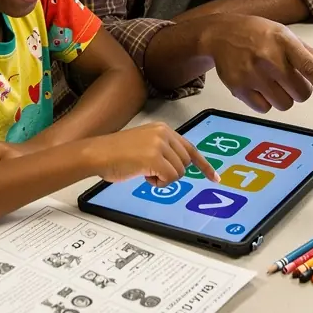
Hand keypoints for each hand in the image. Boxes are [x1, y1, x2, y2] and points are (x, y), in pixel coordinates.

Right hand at [90, 122, 219, 185]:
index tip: (215, 177)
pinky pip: (170, 179)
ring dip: (163, 179)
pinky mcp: (155, 158)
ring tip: (144, 171)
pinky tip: (144, 176)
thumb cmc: (116, 153)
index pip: (190, 148)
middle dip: (172, 173)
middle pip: (185, 163)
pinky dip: (158, 184)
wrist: (97, 153)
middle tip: (153, 173)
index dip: (204, 165)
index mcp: (162, 129)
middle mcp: (164, 133)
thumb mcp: (145, 144)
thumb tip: (179, 165)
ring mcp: (160, 145)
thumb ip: (163, 150)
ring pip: (179, 172)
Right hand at [201, 16, 312, 114]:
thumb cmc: (257, 34)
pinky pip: (264, 109)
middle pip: (301, 93)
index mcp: (285, 42)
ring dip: (282, 97)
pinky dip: (265, 102)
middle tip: (286, 76)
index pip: (311, 68)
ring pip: (284, 104)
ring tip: (269, 79)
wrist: (220, 34)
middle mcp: (269, 57)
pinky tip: (257, 85)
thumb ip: (312, 57)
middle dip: (299, 90)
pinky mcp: (238, 87)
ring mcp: (252, 73)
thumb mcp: (286, 37)